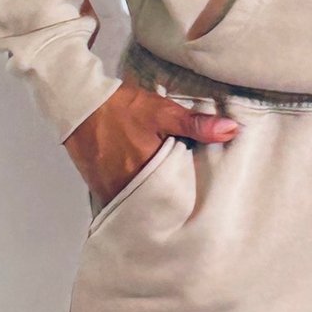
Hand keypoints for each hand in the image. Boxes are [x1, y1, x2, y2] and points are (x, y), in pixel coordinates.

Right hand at [65, 81, 238, 204]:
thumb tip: (231, 130)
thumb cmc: (122, 107)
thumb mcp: (163, 112)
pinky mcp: (98, 186)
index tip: (198, 201)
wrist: (80, 103)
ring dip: (149, 202)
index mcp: (147, 172)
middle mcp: (126, 187)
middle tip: (184, 208)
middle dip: (168, 206)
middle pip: (154, 205)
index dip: (187, 199)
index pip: (175, 197)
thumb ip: (197, 125)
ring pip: (137, 204)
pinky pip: (120, 199)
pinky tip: (142, 193)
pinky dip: (132, 198)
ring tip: (165, 202)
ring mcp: (109, 189)